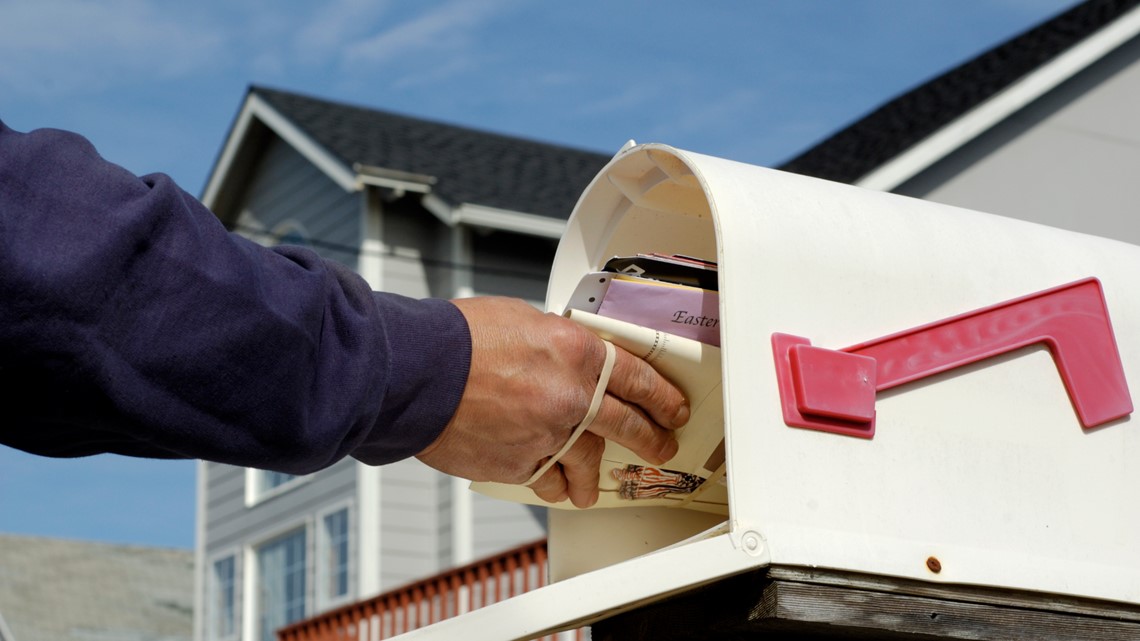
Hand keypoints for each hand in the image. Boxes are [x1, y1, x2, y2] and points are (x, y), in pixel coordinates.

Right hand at [415, 296, 689, 507]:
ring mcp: (547, 434)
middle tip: (661, 446)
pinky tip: (556, 488)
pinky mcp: (520, 463)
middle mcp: (571, 396)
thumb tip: (566, 358)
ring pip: (586, 461)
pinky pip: (546, 478)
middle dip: (650, 439)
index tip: (672, 408)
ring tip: (594, 488)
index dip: (662, 396)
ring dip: (593, 477)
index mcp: (577, 352)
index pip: (637, 377)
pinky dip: (552, 483)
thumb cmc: (458, 339)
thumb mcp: (523, 320)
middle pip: (626, 424)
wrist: (416, 371)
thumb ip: (556, 345)